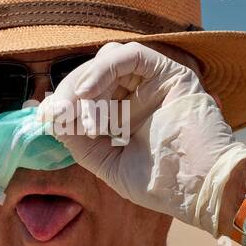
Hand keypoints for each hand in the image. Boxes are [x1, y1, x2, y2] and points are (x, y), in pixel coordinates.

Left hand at [38, 41, 245, 234]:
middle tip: (56, 113)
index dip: (64, 101)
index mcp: (125, 113)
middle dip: (69, 93)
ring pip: (108, 60)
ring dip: (84, 81)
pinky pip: (130, 56)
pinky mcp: (170, 72)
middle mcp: (139, 93)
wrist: (201, 189)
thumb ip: (80, 142)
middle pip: (94, 74)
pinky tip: (87, 94)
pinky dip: (103, 70)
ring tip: (74, 109)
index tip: (44, 115)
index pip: (88, 93)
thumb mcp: (108, 163)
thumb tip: (52, 119)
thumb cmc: (162, 183)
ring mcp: (155, 81)